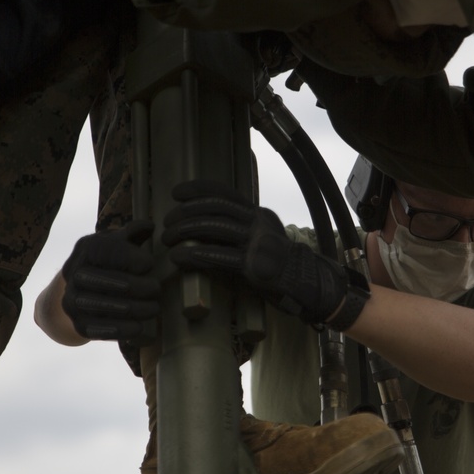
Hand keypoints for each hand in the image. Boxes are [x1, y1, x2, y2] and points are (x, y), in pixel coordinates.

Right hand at [61, 221, 159, 339]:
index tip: (149, 265)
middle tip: (157, 289)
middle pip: (111, 281)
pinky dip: (120, 330)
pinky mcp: (78, 323)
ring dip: (135, 309)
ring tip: (154, 308)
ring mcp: (73, 300)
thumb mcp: (118, 242)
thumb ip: (134, 233)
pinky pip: (98, 329)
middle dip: (140, 287)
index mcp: (87, 249)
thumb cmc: (110, 262)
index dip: (137, 260)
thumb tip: (150, 226)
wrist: (80, 291)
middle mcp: (75, 274)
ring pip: (105, 306)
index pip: (114, 253)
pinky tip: (139, 328)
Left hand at [161, 180, 347, 324]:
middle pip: (216, 208)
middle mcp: (258, 222)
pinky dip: (194, 254)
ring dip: (185, 230)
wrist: (305, 283)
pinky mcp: (254, 265)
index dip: (198, 189)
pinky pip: (219, 255)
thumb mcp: (261, 238)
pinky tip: (178, 257)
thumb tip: (204, 223)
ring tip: (168, 239)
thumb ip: (240, 228)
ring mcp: (258, 242)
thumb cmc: (277, 264)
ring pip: (215, 227)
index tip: (176, 193)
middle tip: (167, 221)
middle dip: (186, 212)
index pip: (225, 193)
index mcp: (258, 213)